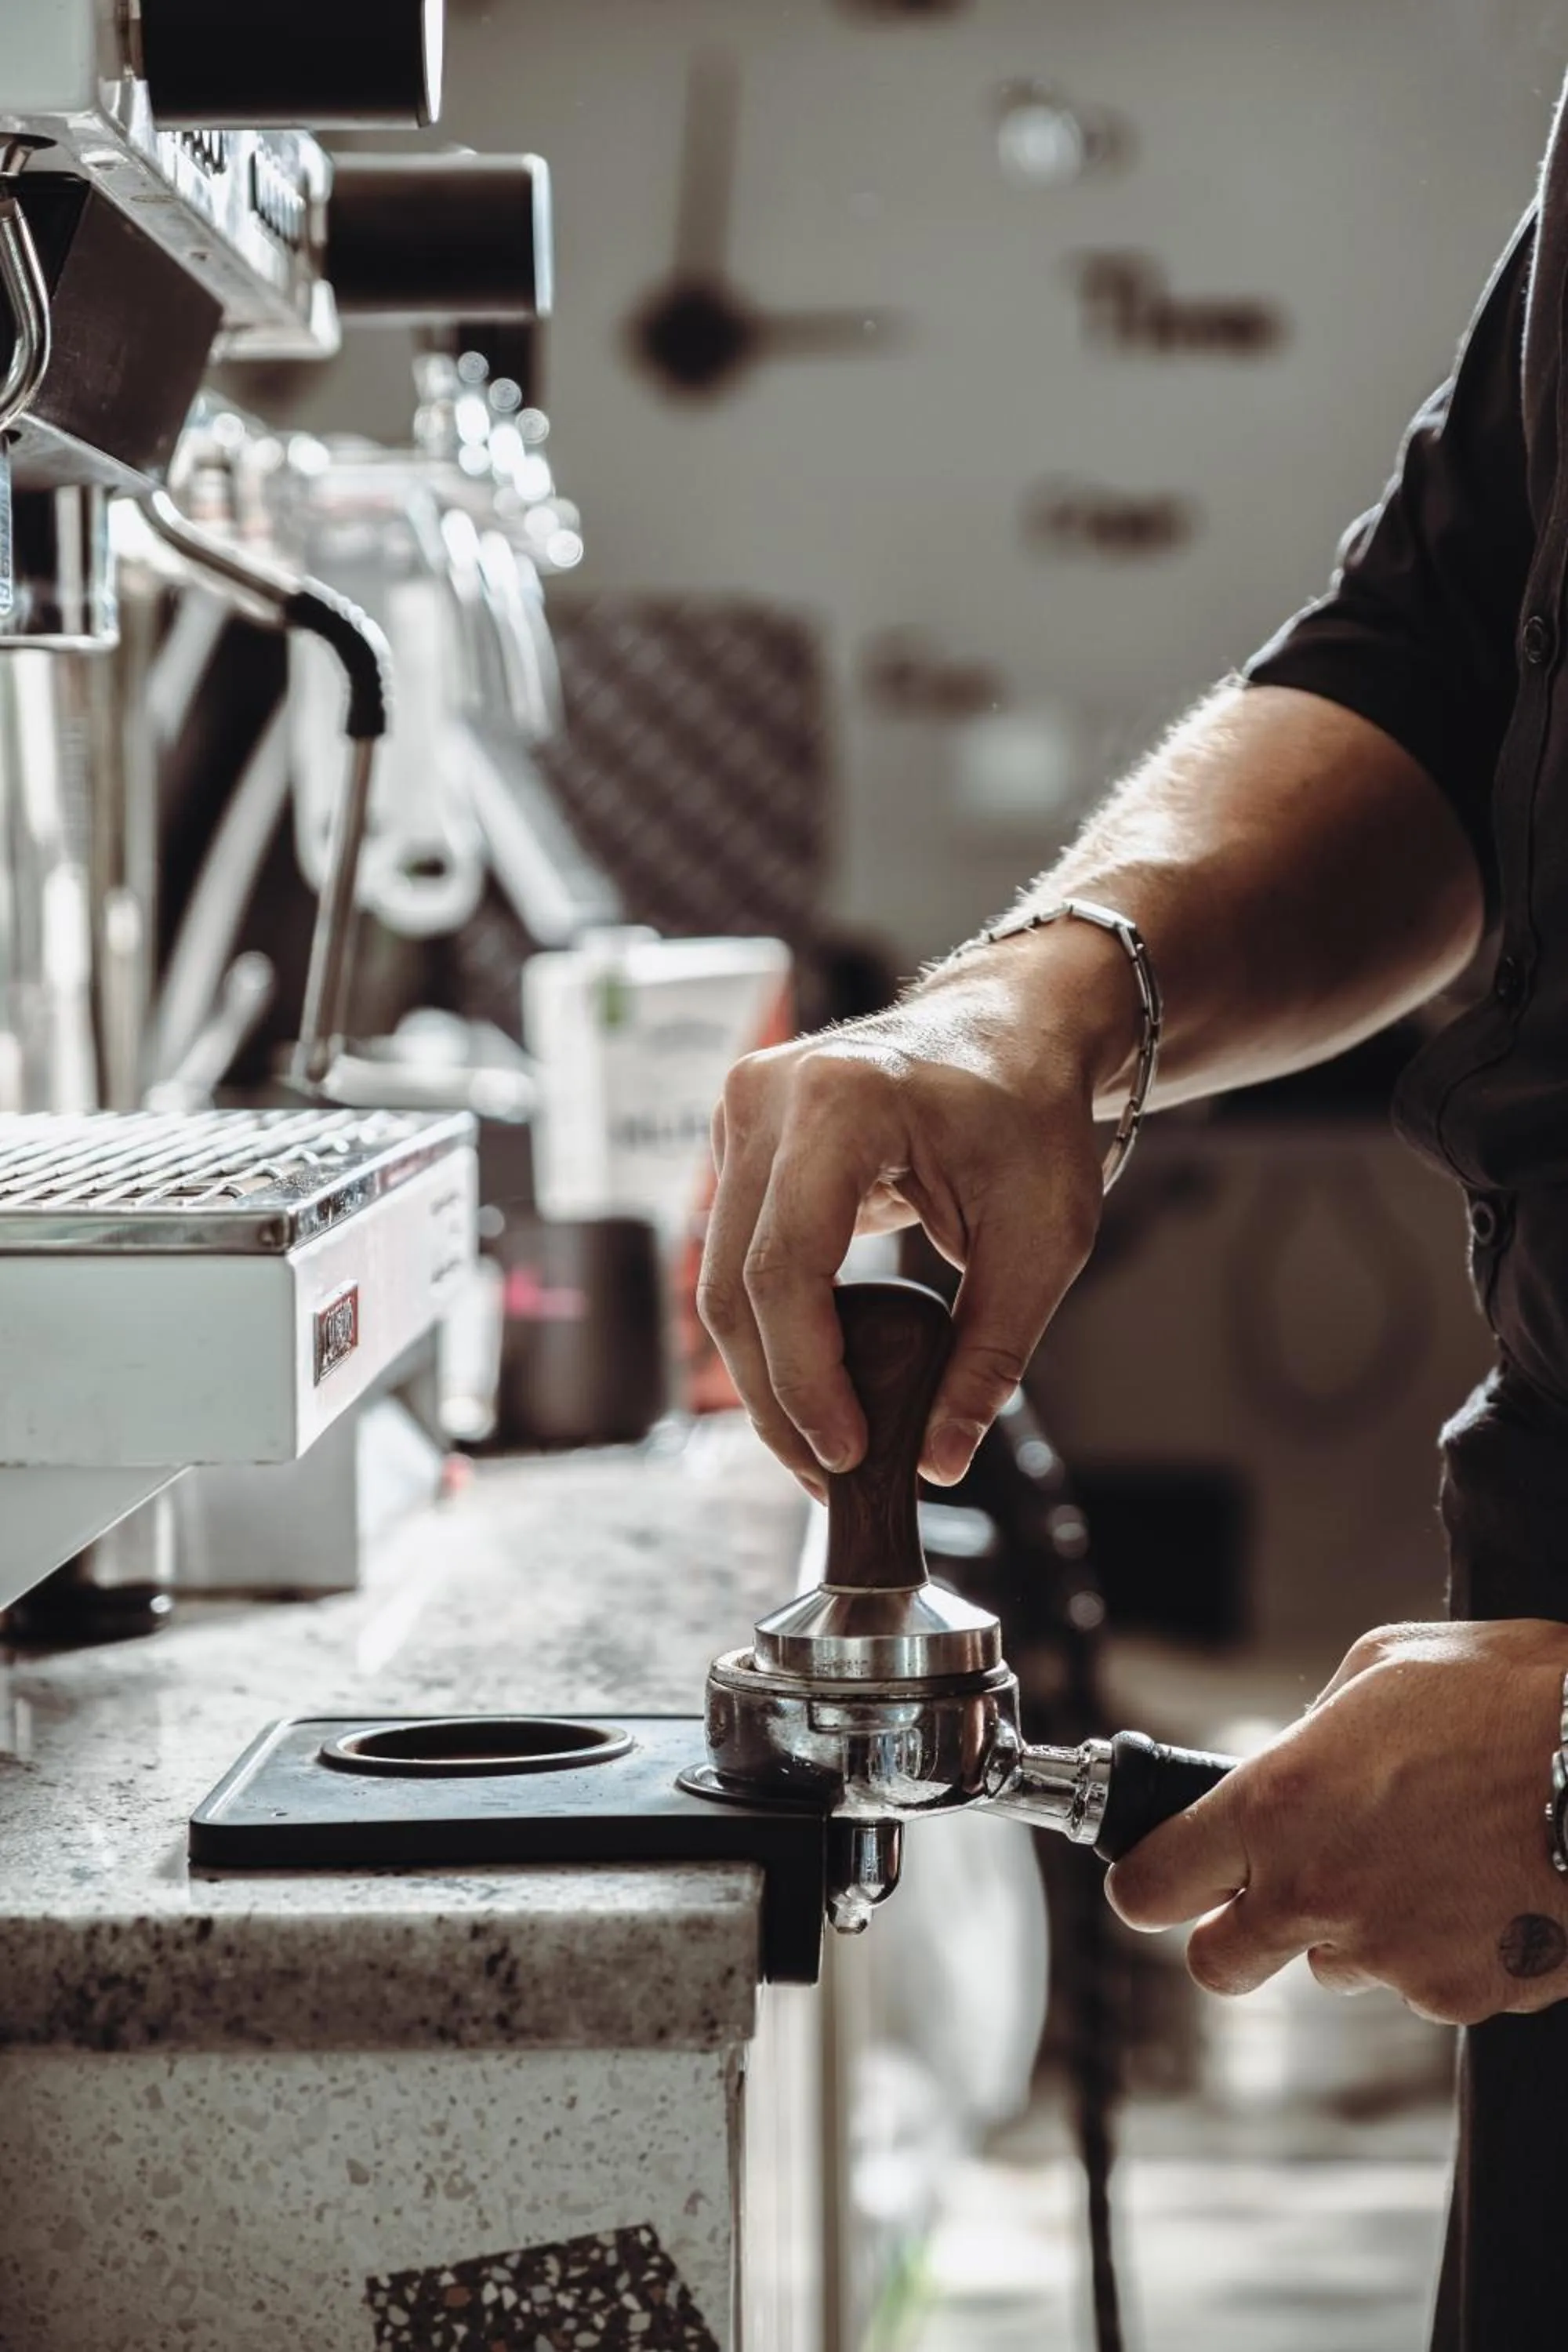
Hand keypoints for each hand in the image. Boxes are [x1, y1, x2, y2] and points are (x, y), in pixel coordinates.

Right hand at [697, 926, 1135, 1494]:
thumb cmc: (1032, 1117)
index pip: (786, 1269)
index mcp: (842, 1102)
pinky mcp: (737, 1133)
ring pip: (720, 1278)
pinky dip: (768, 1326)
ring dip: (764, 1372)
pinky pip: (732, 1252)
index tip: (848, 1453)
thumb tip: (938, 1459)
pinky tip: (812, 1380)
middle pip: (737, 1284)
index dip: (807, 1377)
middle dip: (778, 1396)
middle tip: (831, 1474)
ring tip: (822, 1443)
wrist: (1012, 1029)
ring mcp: (741, 1108)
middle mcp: (767, 1093)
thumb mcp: (1042, 1240)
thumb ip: (990, 1352)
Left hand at [1106, 1619, 1567, 2025]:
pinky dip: (1438, 1947)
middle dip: (1231, 1934)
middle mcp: (1317, 1894)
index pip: (1151, 1885)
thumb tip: (1291, 1762)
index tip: (1156, 1871)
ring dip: (1353, 1928)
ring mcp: (1390, 1957)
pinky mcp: (1460, 1995)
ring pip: (1331, 1970)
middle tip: (1270, 1889)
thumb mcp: (1384, 1671)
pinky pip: (1420, 1983)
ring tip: (1424, 1856)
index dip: (1146, 1880)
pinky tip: (1481, 1887)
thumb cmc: (1513, 1698)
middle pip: (1217, 1965)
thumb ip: (1312, 1735)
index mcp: (1277, 1805)